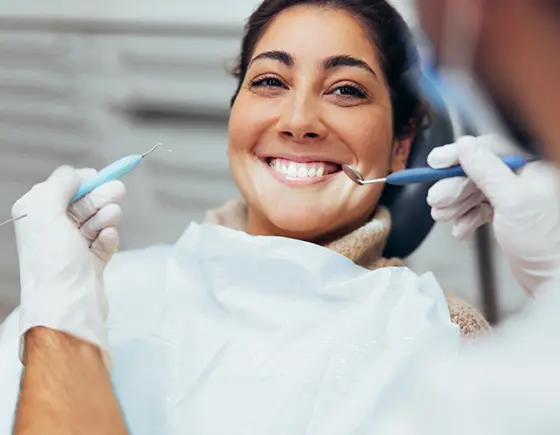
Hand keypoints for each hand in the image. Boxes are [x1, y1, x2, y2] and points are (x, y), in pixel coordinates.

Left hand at [12, 166, 125, 364]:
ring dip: (106, 217)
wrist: (68, 304)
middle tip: (119, 191)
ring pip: (97, 220)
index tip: (101, 177)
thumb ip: (59, 184)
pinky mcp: (91, 262)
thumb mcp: (45, 211)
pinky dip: (108, 238)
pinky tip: (107, 239)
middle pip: (83, 203)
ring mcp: (72, 247)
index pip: (63, 188)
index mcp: (36, 215)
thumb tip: (75, 173)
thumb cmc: (53, 260)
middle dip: (100, 196)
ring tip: (110, 219)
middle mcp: (52, 229)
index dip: (83, 181)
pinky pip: (105, 241)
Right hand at [426, 135, 559, 295]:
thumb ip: (487, 170)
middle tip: (436, 199)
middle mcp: (522, 178)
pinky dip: (465, 218)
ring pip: (473, 191)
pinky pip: (478, 209)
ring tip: (442, 217)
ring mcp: (513, 198)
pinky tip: (460, 229)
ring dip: (455, 204)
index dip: (459, 155)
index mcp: (531, 166)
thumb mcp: (513, 200)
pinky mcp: (506, 216)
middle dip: (453, 186)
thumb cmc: (547, 243)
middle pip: (476, 171)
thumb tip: (465, 145)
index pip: (488, 148)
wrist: (554, 279)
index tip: (436, 162)